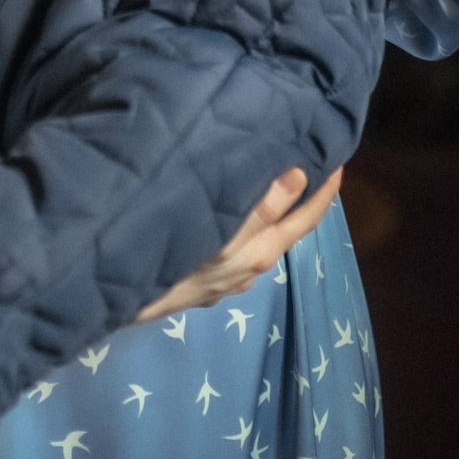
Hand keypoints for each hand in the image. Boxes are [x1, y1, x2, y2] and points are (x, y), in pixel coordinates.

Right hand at [135, 166, 342, 322]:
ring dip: (272, 209)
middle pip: (286, 230)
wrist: (118, 297)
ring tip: (272, 176)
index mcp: (258, 255)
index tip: (340, 161)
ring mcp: (225, 278)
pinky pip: (235, 244)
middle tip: (313, 162)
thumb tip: (300, 177)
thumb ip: (260, 209)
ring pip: (258, 237)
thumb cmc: (171, 265)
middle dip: (302, 199)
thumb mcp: (220, 237)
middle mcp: (248, 270)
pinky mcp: (202, 280)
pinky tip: (230, 209)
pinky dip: (245, 222)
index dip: (325, 192)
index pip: (305, 220)